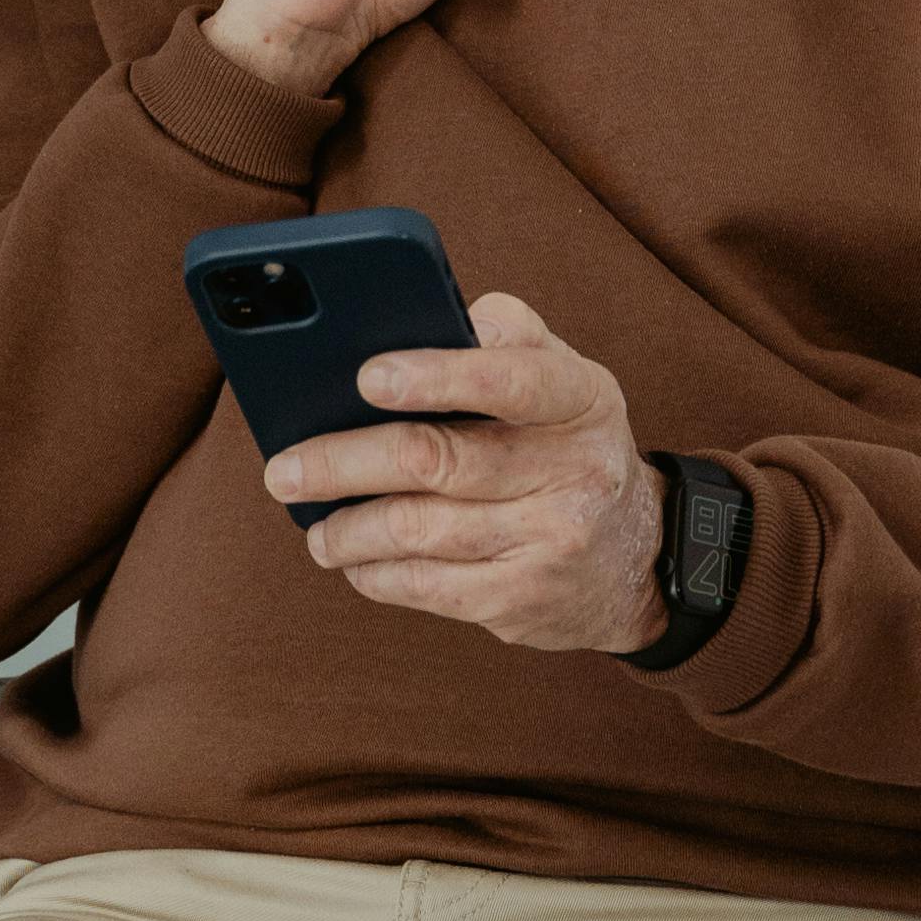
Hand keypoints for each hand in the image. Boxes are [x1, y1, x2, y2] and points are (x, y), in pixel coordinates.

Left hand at [266, 292, 667, 654]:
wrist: (636, 558)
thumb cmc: (568, 447)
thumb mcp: (563, 377)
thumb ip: (504, 335)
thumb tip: (420, 319)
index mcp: (580, 398)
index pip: (510, 379)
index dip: (436, 377)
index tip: (367, 377)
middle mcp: (574, 470)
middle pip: (436, 460)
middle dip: (344, 463)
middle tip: (284, 470)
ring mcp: (550, 541)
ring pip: (418, 530)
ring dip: (347, 528)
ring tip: (314, 525)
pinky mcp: (521, 601)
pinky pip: (425, 587)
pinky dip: (374, 573)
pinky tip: (354, 561)